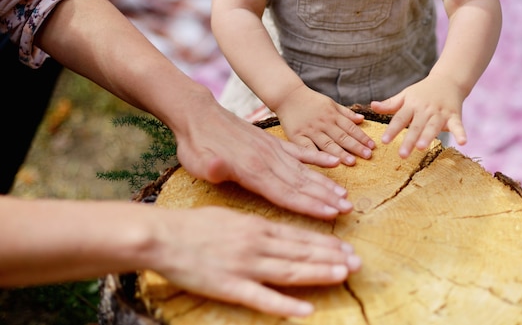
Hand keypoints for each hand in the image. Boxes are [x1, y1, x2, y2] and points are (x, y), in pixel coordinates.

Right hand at [154, 206, 361, 316]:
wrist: (162, 236)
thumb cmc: (193, 224)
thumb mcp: (229, 214)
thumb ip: (253, 224)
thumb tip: (273, 229)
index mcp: (256, 226)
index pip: (298, 236)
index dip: (324, 243)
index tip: (346, 248)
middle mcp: (256, 244)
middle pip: (301, 253)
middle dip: (332, 258)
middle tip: (357, 263)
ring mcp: (244, 266)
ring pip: (290, 271)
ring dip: (319, 273)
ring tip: (343, 275)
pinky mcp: (229, 286)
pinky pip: (262, 298)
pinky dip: (285, 304)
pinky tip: (306, 309)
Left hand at [173, 93, 353, 219]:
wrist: (199, 114)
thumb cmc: (195, 143)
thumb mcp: (196, 159)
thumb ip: (211, 167)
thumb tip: (215, 168)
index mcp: (251, 169)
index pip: (285, 192)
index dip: (308, 205)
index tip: (330, 215)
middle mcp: (267, 160)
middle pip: (301, 183)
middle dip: (326, 198)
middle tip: (348, 209)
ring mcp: (272, 150)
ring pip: (304, 170)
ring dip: (326, 183)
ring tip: (345, 194)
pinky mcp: (272, 142)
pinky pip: (300, 152)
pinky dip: (317, 158)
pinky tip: (334, 162)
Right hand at [274, 86, 375, 165]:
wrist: (287, 95)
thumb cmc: (310, 100)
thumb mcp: (330, 102)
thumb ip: (346, 113)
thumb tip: (362, 120)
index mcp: (332, 114)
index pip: (350, 127)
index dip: (362, 137)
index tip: (372, 146)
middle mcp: (323, 123)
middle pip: (341, 136)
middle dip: (355, 146)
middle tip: (367, 156)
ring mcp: (310, 130)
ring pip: (327, 143)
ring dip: (340, 153)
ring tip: (352, 162)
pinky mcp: (297, 136)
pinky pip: (308, 148)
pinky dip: (316, 155)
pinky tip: (325, 162)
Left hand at [371, 74, 466, 157]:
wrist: (448, 80)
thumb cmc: (423, 91)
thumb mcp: (405, 95)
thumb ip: (390, 104)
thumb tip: (372, 105)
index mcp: (412, 105)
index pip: (399, 118)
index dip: (392, 130)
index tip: (383, 141)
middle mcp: (425, 110)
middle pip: (416, 126)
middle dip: (409, 140)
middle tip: (402, 154)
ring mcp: (440, 113)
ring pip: (433, 126)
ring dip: (428, 136)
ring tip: (422, 148)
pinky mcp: (454, 115)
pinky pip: (458, 125)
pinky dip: (461, 133)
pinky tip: (463, 142)